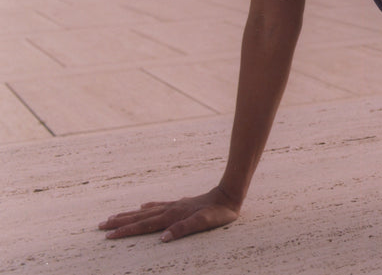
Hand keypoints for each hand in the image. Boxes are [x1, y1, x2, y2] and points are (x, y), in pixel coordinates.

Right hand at [99, 186, 240, 241]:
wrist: (228, 196)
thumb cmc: (218, 213)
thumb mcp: (204, 223)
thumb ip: (183, 229)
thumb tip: (162, 238)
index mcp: (172, 216)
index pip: (144, 226)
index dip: (126, 231)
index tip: (108, 235)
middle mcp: (169, 210)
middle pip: (139, 217)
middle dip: (119, 222)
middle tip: (100, 226)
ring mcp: (174, 206)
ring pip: (146, 212)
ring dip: (129, 215)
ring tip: (113, 217)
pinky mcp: (180, 204)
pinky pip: (159, 206)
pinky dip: (148, 208)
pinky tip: (143, 207)